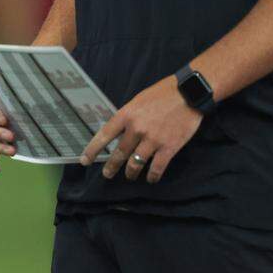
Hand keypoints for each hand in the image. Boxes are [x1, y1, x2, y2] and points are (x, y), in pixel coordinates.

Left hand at [80, 76, 202, 183]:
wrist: (188, 93)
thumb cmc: (162, 94)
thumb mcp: (138, 100)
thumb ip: (128, 117)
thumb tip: (119, 132)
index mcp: (126, 115)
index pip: (104, 135)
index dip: (92, 150)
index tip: (84, 160)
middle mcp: (136, 129)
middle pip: (119, 153)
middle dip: (111, 167)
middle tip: (107, 174)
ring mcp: (152, 140)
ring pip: (136, 163)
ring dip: (131, 173)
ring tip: (129, 176)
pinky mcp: (169, 148)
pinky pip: (157, 168)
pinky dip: (152, 176)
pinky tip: (150, 179)